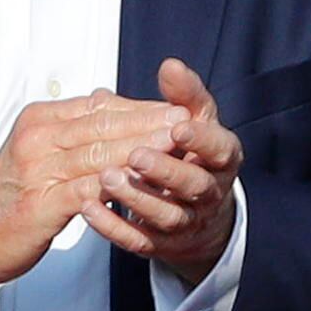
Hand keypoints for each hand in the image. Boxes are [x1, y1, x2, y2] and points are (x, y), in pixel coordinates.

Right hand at [0, 92, 188, 308]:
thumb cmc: (10, 195)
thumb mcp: (38, 150)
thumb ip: (72, 128)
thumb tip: (107, 100)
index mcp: (40, 120)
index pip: (99, 107)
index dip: (140, 107)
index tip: (175, 108)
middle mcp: (37, 138)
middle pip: (104, 125)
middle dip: (149, 123)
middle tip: (187, 123)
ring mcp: (37, 170)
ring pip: (99, 154)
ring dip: (142, 150)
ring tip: (176, 149)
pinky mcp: (40, 204)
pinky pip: (87, 191)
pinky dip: (117, 187)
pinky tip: (145, 188)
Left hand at [84, 57, 244, 283]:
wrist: (198, 214)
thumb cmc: (192, 156)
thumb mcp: (196, 122)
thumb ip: (184, 94)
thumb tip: (171, 66)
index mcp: (221, 160)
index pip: (220, 150)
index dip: (201, 140)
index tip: (178, 126)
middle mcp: (209, 193)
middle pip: (194, 186)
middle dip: (165, 171)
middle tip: (136, 155)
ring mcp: (186, 222)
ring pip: (167, 216)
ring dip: (136, 198)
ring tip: (106, 178)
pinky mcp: (162, 245)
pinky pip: (139, 240)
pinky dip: (114, 226)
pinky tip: (88, 208)